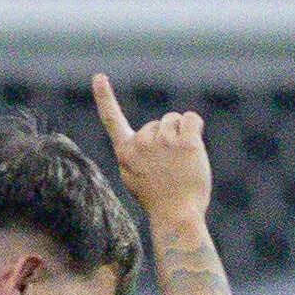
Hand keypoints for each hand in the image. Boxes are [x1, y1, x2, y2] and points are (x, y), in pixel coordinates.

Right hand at [93, 73, 210, 229]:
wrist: (177, 217)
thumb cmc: (159, 202)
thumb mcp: (135, 179)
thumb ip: (136, 155)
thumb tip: (146, 137)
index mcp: (125, 153)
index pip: (111, 120)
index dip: (104, 97)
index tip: (99, 77)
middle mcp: (141, 143)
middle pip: (159, 122)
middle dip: (167, 138)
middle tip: (171, 168)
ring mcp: (163, 141)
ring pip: (175, 120)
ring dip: (182, 135)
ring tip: (181, 164)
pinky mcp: (185, 142)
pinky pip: (192, 119)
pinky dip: (196, 128)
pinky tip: (193, 150)